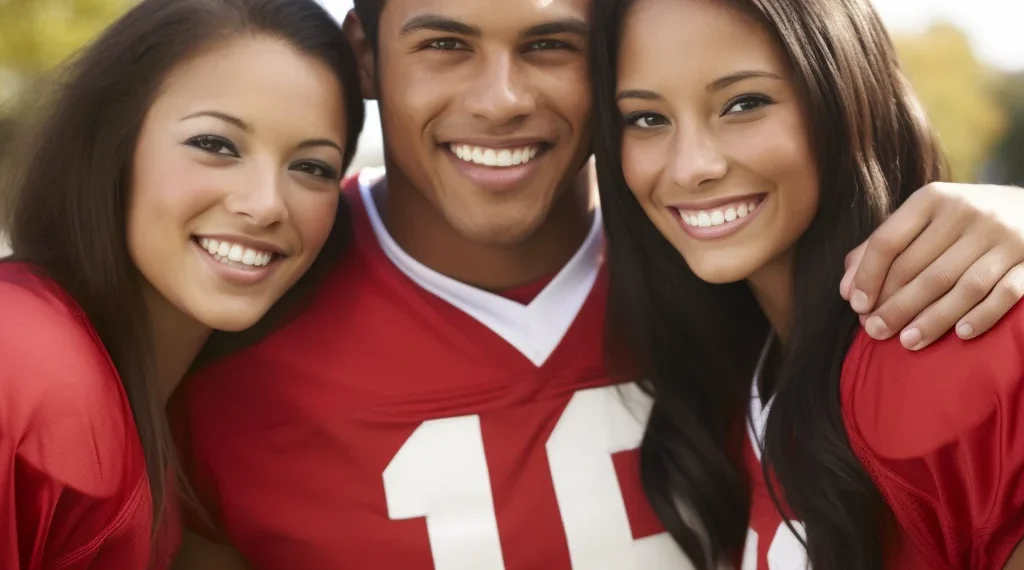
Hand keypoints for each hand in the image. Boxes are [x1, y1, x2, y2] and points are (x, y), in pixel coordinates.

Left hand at [840, 182, 1023, 349]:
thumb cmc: (962, 220)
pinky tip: (960, 335)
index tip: (856, 306)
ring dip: (931, 319)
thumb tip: (845, 290)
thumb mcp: (923, 219)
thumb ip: (882, 248)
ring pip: (961, 286)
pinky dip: (982, 315)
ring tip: (906, 343)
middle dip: (894, 305)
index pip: (889, 241)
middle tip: (874, 332)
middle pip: (921, 269)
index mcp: (932, 198)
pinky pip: (1005, 293)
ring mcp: (1003, 235)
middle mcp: (968, 212)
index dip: (868, 277)